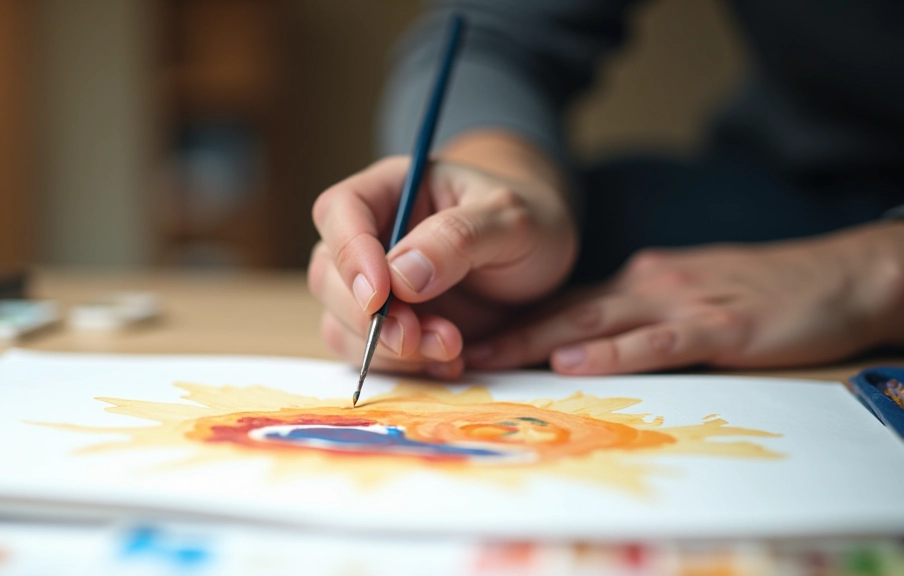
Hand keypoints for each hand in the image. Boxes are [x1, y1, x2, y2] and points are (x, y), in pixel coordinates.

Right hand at [309, 142, 576, 378]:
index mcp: (392, 189)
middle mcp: (371, 235)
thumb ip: (458, 237)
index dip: (349, 254)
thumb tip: (400, 275)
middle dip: (369, 316)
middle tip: (419, 336)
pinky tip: (448, 360)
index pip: (340, 210)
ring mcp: (375, 285)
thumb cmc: (529, 224)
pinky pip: (367, 354)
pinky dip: (402, 367)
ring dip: (387, 348)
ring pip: (339, 321)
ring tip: (451, 348)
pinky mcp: (388, 326)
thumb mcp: (512, 220)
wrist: (545, 265)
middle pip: (329, 274)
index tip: (380, 295)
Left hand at [465, 222, 903, 373]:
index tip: (465, 338)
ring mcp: (682, 303)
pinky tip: (574, 362)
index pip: (564, 304)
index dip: (512, 321)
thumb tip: (586, 341)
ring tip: (489, 358)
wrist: (840, 276)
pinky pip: (656, 343)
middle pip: (565, 311)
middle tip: (453, 349)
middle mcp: (648, 286)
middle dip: (507, 331)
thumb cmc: (761, 292)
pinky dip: (612, 353)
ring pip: (597, 322)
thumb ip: (640, 315)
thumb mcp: (689, 295)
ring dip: (538, 341)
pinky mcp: (719, 328)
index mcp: (640, 282)